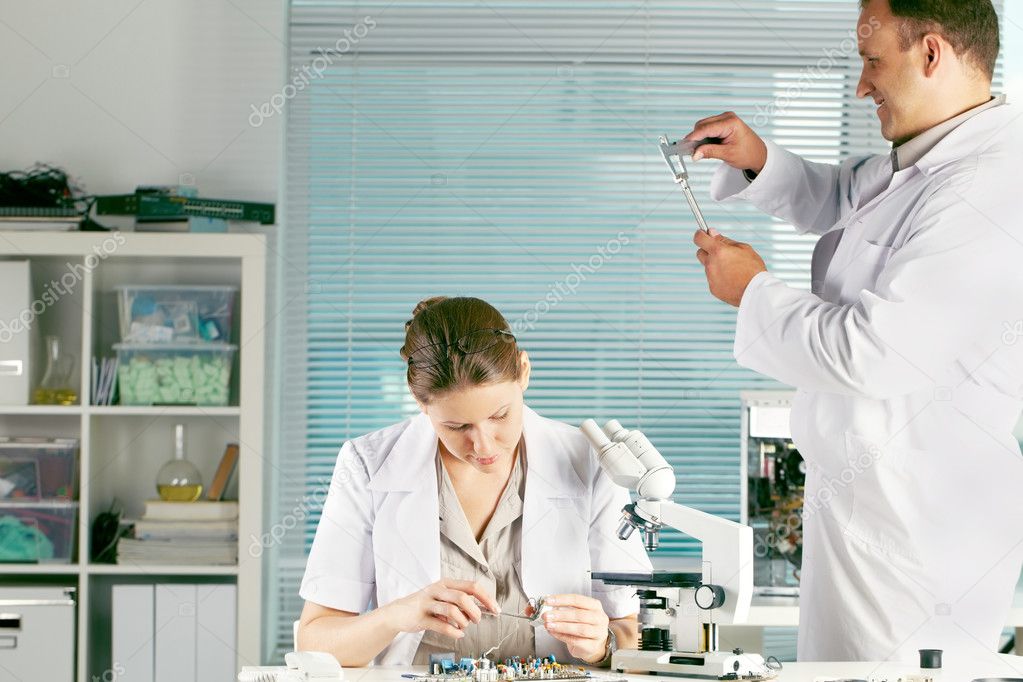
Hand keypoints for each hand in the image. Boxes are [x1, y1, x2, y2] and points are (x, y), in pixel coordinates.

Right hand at [385, 579, 499, 639]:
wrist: (398, 613)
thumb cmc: (425, 606)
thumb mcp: (444, 599)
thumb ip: (461, 602)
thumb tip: (484, 608)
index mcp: (447, 583)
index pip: (472, 586)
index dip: (486, 598)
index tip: (495, 609)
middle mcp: (438, 590)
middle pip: (463, 597)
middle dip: (475, 611)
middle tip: (477, 620)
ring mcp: (428, 602)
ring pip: (452, 610)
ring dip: (463, 621)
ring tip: (464, 626)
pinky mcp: (421, 616)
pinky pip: (441, 625)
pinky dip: (453, 632)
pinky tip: (457, 633)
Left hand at [530, 594, 609, 663]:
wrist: (594, 645)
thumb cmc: (583, 625)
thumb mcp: (573, 614)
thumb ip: (557, 609)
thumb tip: (535, 608)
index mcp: (594, 606)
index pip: (577, 600)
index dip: (561, 599)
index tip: (548, 601)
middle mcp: (599, 618)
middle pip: (579, 615)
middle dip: (560, 615)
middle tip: (546, 615)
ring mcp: (598, 633)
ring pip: (579, 628)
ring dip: (561, 626)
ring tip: (548, 625)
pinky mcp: (592, 646)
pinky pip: (576, 641)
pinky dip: (563, 636)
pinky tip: (554, 633)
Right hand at [684, 111, 767, 173]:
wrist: (758, 154)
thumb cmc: (748, 153)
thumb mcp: (728, 155)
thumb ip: (710, 152)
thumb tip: (695, 154)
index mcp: (731, 122)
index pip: (706, 128)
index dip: (693, 137)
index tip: (684, 146)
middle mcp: (727, 117)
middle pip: (702, 125)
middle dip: (695, 138)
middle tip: (690, 152)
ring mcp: (724, 119)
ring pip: (703, 126)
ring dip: (699, 138)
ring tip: (699, 151)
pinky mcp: (722, 124)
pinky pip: (707, 128)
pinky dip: (703, 137)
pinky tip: (704, 146)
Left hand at [694, 228, 766, 306]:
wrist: (756, 292)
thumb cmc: (753, 269)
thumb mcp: (744, 248)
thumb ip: (725, 240)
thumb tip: (712, 233)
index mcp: (718, 251)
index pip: (699, 238)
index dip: (700, 234)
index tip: (703, 234)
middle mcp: (710, 264)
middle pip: (700, 252)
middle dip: (708, 250)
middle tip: (722, 253)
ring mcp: (710, 277)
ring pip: (708, 267)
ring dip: (716, 265)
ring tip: (733, 270)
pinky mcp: (712, 288)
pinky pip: (712, 279)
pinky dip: (719, 277)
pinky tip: (732, 280)